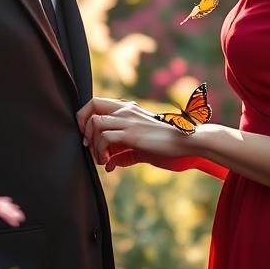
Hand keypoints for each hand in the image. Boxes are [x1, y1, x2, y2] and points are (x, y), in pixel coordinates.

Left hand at [77, 96, 197, 168]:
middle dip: (83, 125)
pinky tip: (108, 162)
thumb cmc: (166, 145)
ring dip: (92, 143)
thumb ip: (124, 154)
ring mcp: (129, 120)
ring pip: (95, 123)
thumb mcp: (141, 148)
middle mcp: (126, 110)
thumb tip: (109, 165)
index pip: (97, 103)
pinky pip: (105, 138)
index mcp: (128, 109)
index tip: (89, 138)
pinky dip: (101, 151)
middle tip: (88, 145)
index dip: (86, 119)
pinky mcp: (132, 133)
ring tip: (101, 158)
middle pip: (91, 105)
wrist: (186, 142)